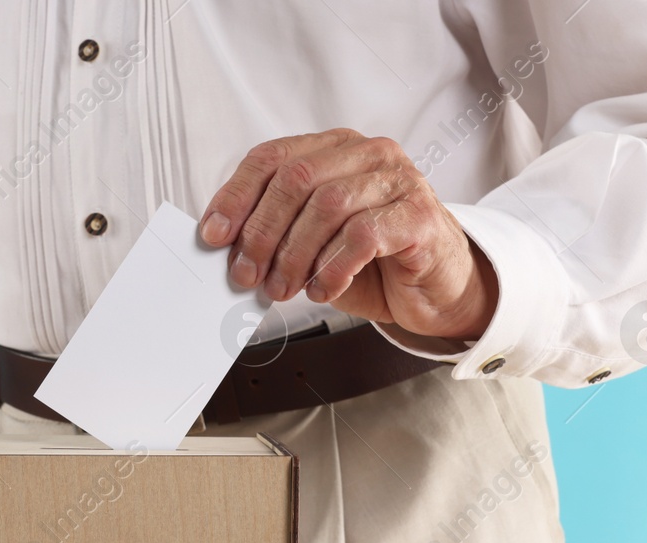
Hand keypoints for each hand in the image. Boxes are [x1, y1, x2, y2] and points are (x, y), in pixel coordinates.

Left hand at [200, 129, 497, 341]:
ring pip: (328, 205)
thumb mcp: (312, 244)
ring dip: (294, 255)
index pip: (272, 157)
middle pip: (295, 179)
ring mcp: (398, 180)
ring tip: (284, 288)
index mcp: (334, 150)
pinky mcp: (420, 215)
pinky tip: (324, 289)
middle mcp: (367, 155)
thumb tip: (225, 248)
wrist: (434, 288)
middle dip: (261, 233)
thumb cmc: (372, 262)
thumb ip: (275, 234)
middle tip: (246, 275)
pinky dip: (333, 268)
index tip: (213, 235)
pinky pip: (364, 235)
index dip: (236, 196)